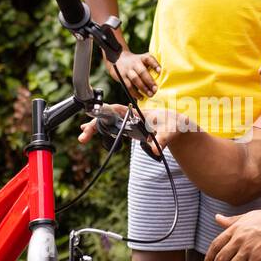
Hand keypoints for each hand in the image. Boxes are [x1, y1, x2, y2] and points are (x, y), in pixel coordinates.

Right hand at [77, 104, 192, 151]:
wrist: (178, 125)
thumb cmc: (176, 124)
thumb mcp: (172, 131)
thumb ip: (163, 139)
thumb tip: (154, 150)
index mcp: (138, 113)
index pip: (118, 109)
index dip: (105, 111)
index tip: (93, 115)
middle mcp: (131, 116)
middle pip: (108, 117)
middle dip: (94, 124)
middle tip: (83, 136)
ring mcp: (129, 123)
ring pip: (108, 122)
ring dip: (94, 128)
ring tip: (82, 137)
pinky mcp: (130, 130)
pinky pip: (112, 128)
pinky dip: (100, 130)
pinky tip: (89, 133)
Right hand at [108, 50, 160, 99]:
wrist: (117, 59)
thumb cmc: (136, 61)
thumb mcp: (143, 58)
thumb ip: (152, 63)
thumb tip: (164, 73)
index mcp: (142, 58)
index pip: (149, 59)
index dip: (154, 64)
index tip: (160, 70)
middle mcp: (135, 63)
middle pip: (142, 72)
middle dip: (149, 81)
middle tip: (155, 89)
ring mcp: (128, 70)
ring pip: (135, 79)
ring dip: (143, 88)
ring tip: (150, 94)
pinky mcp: (122, 77)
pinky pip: (128, 86)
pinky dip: (135, 93)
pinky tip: (141, 97)